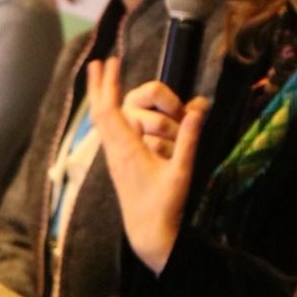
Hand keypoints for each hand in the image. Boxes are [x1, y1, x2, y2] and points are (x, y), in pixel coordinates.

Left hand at [87, 56, 207, 273]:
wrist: (147, 234)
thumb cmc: (165, 206)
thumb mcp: (182, 172)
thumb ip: (189, 139)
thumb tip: (197, 108)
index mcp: (127, 151)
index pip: (111, 111)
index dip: (108, 84)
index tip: (110, 61)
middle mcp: (114, 152)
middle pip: (99, 112)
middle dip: (98, 85)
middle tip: (98, 62)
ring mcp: (113, 158)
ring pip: (100, 122)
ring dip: (100, 98)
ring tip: (101, 79)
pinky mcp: (116, 164)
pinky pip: (106, 132)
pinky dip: (106, 113)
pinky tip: (110, 109)